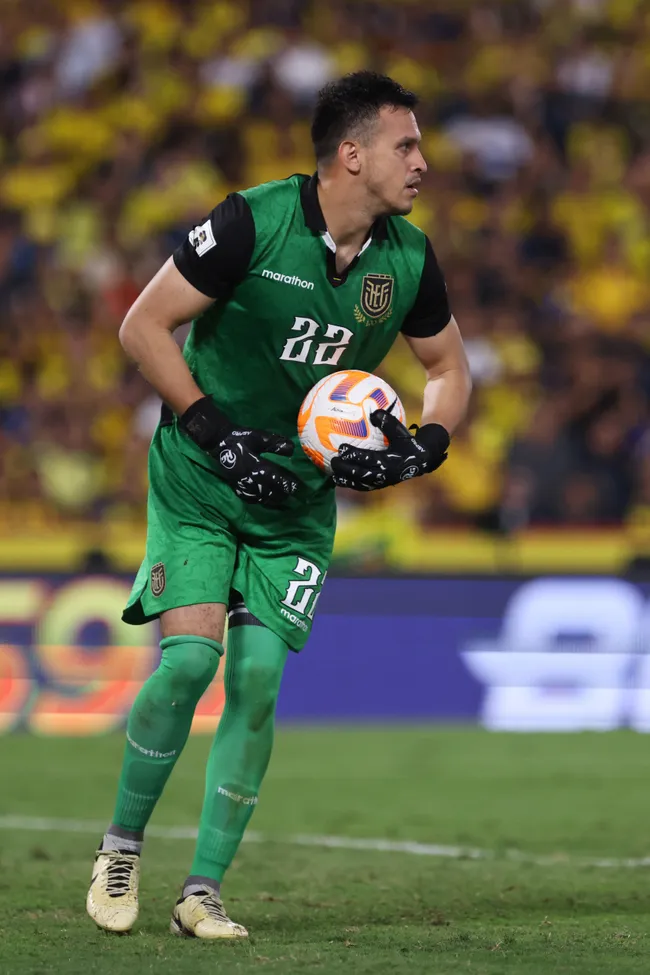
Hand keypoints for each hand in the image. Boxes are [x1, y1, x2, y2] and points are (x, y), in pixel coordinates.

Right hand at [179, 397, 297, 506]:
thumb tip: (292, 449)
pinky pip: (250, 499)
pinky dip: (260, 501)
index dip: (287, 484)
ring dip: (273, 500)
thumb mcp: (259, 436)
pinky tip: (265, 500)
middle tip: (292, 494)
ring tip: (282, 499)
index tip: (298, 488)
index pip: (276, 478)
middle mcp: (250, 478)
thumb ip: (275, 443)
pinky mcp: (236, 487)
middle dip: (282, 494)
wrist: (218, 442)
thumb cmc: (240, 438)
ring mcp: (242, 484)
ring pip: (260, 498)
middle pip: (270, 492)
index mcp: (256, 466)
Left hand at [330, 409, 448, 491]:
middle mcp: (385, 474)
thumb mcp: (401, 431)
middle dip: (345, 469)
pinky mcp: (381, 485)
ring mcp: (383, 482)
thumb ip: (388, 422)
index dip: (353, 455)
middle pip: (361, 473)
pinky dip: (353, 484)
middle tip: (333, 461)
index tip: (341, 449)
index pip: (367, 458)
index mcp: (389, 461)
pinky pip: (365, 486)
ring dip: (347, 480)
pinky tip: (342, 480)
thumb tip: (374, 411)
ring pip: (361, 483)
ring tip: (334, 476)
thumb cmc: (409, 443)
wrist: (422, 460)